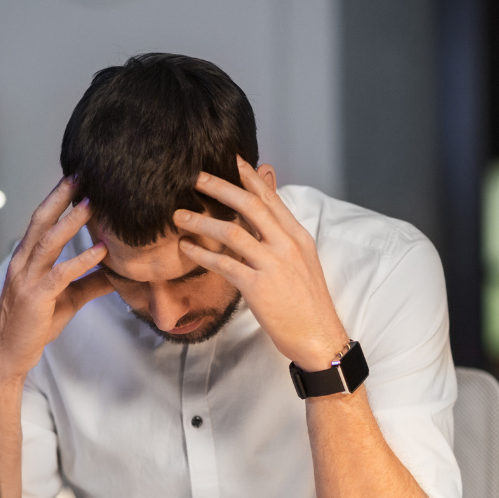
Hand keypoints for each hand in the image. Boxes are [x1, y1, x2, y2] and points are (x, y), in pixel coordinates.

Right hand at [0, 177, 112, 384]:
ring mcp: (27, 279)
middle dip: (61, 196)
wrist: (8, 355)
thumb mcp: (68, 300)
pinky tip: (101, 250)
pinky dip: (81, 260)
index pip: (42, 220)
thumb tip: (119, 272)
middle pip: (41, 221)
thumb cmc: (34, 324)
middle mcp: (23, 263)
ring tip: (93, 203)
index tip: (78, 176)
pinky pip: (60, 275)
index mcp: (27, 258)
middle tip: (82, 173)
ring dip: (71, 221)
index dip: (58, 197)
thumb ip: (90, 283)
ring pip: (49, 242)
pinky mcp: (36, 298)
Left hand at [175, 157, 347, 370]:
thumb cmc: (307, 303)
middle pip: (250, 206)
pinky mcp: (258, 287)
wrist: (319, 337)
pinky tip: (186, 248)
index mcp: (298, 236)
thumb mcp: (302, 262)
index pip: (270, 198)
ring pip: (233, 233)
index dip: (249, 177)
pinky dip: (202, 254)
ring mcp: (273, 265)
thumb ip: (282, 237)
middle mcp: (287, 245)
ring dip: (202, 222)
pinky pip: (224, 264)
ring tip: (179, 216)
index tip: (230, 159)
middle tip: (195, 177)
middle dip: (220, 187)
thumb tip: (266, 217)